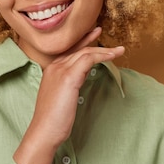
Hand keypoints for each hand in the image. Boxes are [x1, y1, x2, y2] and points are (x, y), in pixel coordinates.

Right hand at [13, 27, 123, 163]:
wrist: (44, 130)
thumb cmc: (53, 119)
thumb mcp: (62, 97)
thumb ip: (70, 84)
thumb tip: (82, 77)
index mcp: (51, 71)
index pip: (68, 52)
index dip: (82, 42)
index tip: (93, 36)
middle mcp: (54, 67)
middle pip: (78, 49)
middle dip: (92, 41)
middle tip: (103, 32)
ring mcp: (60, 71)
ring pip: (85, 53)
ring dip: (103, 50)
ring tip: (118, 50)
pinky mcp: (69, 78)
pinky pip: (88, 59)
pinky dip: (102, 56)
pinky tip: (112, 57)